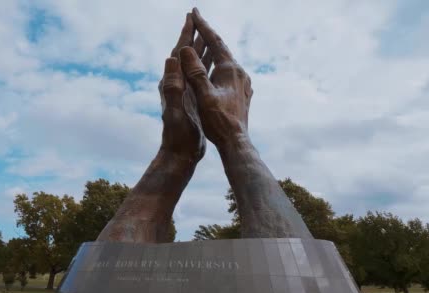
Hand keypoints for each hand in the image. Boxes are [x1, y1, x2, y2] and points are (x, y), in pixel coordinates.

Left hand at [159, 13, 205, 161]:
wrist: (180, 153)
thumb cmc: (178, 135)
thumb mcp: (175, 110)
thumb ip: (172, 86)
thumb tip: (171, 59)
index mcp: (173, 83)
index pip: (179, 52)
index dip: (185, 34)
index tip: (191, 17)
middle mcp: (177, 84)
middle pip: (187, 55)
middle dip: (194, 37)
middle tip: (200, 19)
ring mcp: (185, 92)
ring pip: (195, 65)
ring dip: (202, 50)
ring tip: (210, 37)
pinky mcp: (193, 100)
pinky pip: (201, 77)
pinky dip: (208, 66)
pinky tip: (215, 65)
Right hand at [179, 8, 252, 148]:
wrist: (236, 142)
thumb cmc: (219, 122)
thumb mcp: (204, 96)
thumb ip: (195, 72)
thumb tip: (185, 50)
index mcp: (230, 70)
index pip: (215, 42)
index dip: (203, 26)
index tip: (194, 12)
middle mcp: (239, 73)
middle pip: (222, 48)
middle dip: (208, 34)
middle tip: (198, 19)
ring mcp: (243, 84)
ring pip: (226, 60)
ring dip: (214, 49)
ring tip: (206, 41)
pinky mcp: (242, 93)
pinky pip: (229, 72)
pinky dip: (219, 64)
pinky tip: (218, 69)